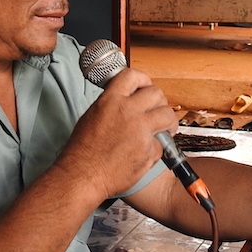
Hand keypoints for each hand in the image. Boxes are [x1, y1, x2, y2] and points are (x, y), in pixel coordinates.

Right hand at [59, 67, 176, 198]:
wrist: (83, 176)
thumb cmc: (83, 151)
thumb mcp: (93, 115)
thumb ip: (112, 104)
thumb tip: (129, 101)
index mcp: (110, 100)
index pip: (133, 75)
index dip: (144, 80)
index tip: (146, 88)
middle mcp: (127, 111)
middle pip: (156, 93)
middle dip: (160, 103)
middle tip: (157, 113)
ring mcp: (140, 130)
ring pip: (168, 115)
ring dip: (168, 122)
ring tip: (165, 130)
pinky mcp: (148, 149)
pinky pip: (163, 143)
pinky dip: (158, 148)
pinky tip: (147, 152)